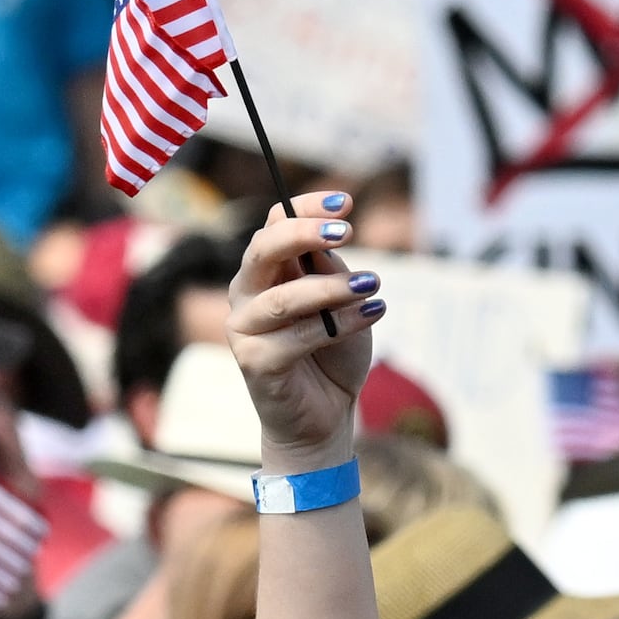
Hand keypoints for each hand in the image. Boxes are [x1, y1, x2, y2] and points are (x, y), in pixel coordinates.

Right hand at [224, 192, 374, 465]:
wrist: (326, 416)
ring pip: (284, 298)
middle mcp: (247, 293)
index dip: (306, 207)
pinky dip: (340, 325)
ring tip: (372, 285)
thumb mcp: (343, 302)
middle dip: (304, 234)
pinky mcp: (255, 362)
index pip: (274, 223)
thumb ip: (331, 270)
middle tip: (347, 232)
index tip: (346, 202)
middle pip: (264, 250)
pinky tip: (373, 314)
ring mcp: (245, 328)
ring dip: (333, 289)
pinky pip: (298, 337)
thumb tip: (328, 237)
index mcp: (267, 270)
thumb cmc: (333, 353)